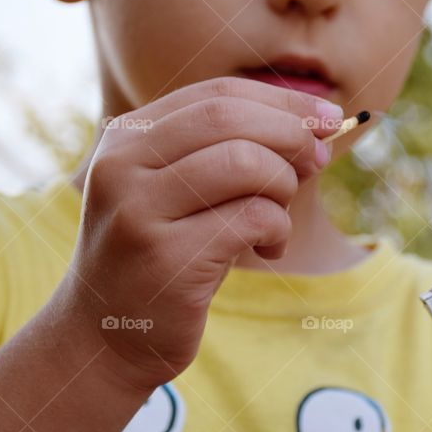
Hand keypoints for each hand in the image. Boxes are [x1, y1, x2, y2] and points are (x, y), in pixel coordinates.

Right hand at [62, 76, 342, 390]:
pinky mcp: (165, 259)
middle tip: (317, 162)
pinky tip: (268, 249)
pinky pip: (252, 218)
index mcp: (127, 136)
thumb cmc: (164, 253)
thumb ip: (233, 151)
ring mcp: (138, 211)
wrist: (105, 336)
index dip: (281, 102)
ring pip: (244, 164)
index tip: (326, 119)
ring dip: (283, 187)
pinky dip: (278, 229)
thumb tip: (316, 126)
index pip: (216, 95)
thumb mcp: (184, 190)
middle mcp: (122, 165)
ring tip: (277, 218)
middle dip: (290, 134)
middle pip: (229, 118)